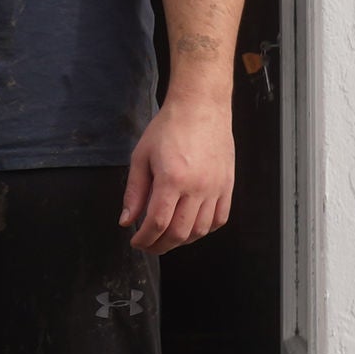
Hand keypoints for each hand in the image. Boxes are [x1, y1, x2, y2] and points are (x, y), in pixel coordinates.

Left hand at [121, 94, 234, 254]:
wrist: (201, 108)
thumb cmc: (169, 127)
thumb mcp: (141, 157)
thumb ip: (134, 192)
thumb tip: (126, 221)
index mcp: (172, 179)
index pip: (157, 223)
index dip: (144, 239)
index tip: (136, 242)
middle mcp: (197, 187)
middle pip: (180, 233)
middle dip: (160, 245)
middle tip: (148, 245)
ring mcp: (216, 188)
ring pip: (200, 231)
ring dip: (182, 241)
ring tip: (166, 238)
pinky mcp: (228, 186)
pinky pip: (219, 219)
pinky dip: (204, 230)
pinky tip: (191, 227)